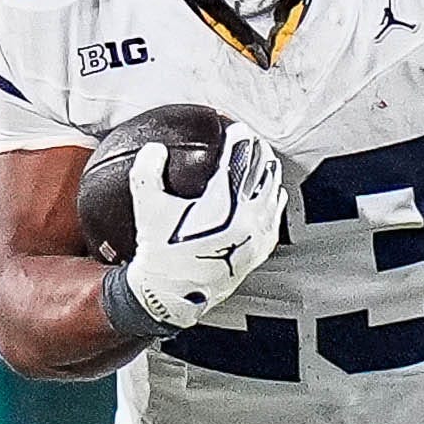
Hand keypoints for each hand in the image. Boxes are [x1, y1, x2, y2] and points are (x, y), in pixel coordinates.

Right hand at [120, 130, 283, 331]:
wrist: (171, 295)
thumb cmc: (160, 254)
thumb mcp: (147, 208)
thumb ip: (148, 172)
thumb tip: (154, 149)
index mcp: (224, 203)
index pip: (241, 156)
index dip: (240, 136)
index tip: (235, 128)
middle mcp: (247, 217)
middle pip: (263, 169)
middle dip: (257, 149)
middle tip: (249, 139)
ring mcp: (256, 235)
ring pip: (274, 190)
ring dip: (268, 171)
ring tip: (261, 160)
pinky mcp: (259, 250)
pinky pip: (276, 216)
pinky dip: (274, 197)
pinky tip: (271, 194)